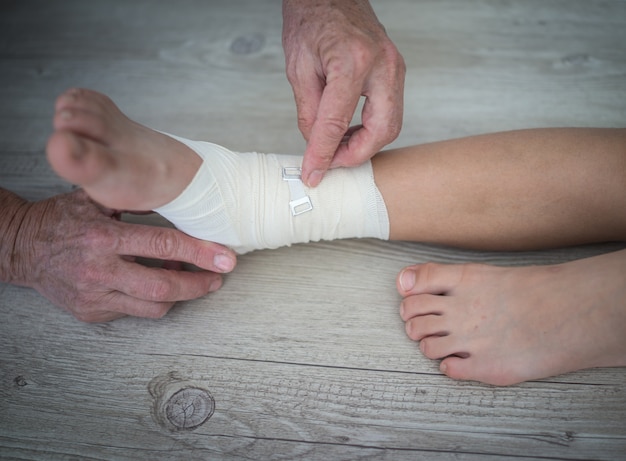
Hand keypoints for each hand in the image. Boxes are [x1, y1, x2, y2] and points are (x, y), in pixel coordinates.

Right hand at [1, 189, 236, 321]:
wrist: (22, 248)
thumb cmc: (62, 220)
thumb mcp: (96, 199)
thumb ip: (135, 198)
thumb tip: (180, 197)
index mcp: (102, 236)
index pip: (162, 245)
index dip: (199, 252)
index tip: (225, 257)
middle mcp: (99, 270)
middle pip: (163, 286)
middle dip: (199, 284)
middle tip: (218, 277)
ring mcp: (95, 296)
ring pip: (153, 307)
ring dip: (180, 294)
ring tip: (191, 278)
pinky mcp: (92, 312)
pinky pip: (134, 311)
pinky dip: (153, 300)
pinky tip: (157, 283)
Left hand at [282, 0, 404, 186]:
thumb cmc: (312, 19)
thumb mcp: (298, 68)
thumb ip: (308, 111)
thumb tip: (315, 145)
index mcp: (351, 61)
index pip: (336, 122)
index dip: (322, 154)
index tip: (312, 172)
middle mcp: (381, 65)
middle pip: (382, 130)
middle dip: (356, 155)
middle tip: (331, 163)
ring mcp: (394, 67)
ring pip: (391, 125)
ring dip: (365, 144)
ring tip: (336, 147)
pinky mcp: (395, 71)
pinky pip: (390, 112)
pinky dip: (371, 129)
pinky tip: (349, 131)